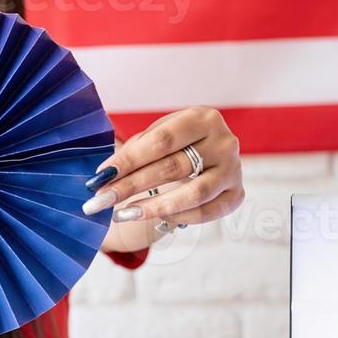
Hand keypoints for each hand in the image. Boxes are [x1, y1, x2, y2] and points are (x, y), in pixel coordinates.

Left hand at [82, 106, 243, 228]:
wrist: (208, 155)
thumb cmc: (176, 144)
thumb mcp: (158, 136)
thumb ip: (135, 152)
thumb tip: (103, 177)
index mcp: (202, 118)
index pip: (161, 141)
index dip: (129, 160)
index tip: (101, 176)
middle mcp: (224, 142)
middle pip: (173, 167)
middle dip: (132, 186)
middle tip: (102, 200)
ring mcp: (233, 169)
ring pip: (194, 193)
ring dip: (155, 206)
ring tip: (124, 214)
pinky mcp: (237, 194)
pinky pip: (208, 212)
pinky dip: (180, 217)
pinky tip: (156, 219)